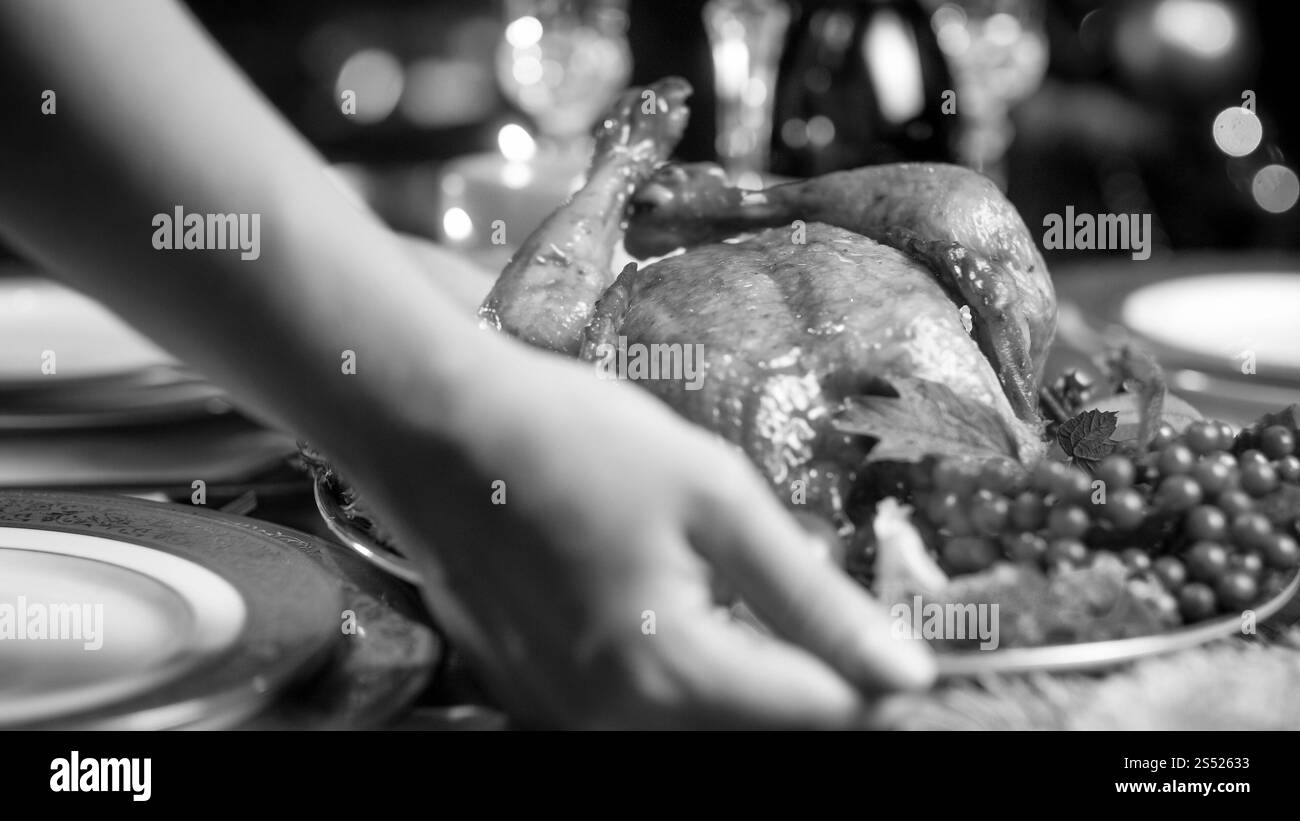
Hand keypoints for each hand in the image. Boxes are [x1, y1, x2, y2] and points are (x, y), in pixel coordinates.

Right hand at [348, 336, 934, 727]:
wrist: (436, 430)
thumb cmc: (575, 442)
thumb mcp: (715, 498)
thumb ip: (813, 598)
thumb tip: (904, 673)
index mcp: (667, 673)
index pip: (817, 714)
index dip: (872, 679)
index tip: (908, 647)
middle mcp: (611, 722)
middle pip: (758, 729)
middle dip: (811, 680)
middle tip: (833, 615)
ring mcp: (567, 717)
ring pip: (700, 727)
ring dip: (749, 679)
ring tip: (752, 601)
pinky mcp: (540, 699)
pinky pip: (640, 712)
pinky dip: (686, 676)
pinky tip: (683, 606)